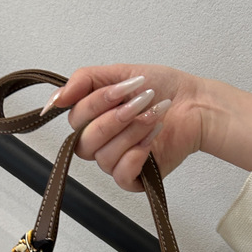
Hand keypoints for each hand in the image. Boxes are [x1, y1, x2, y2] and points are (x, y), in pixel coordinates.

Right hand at [40, 64, 251, 191]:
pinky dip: (138, 153)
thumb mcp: (120, 73)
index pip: (74, 120)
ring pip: (103, 158)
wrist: (196, 104)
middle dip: (116, 118)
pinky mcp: (134, 179)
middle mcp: (99, 143)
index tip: (127, 88)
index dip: (97, 104)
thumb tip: (55, 99)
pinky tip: (154, 137)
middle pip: (85, 142)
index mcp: (91, 119)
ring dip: (132, 132)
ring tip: (154, 116)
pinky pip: (121, 175)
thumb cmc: (161, 88)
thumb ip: (83, 81)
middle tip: (143, 101)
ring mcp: (116, 162)